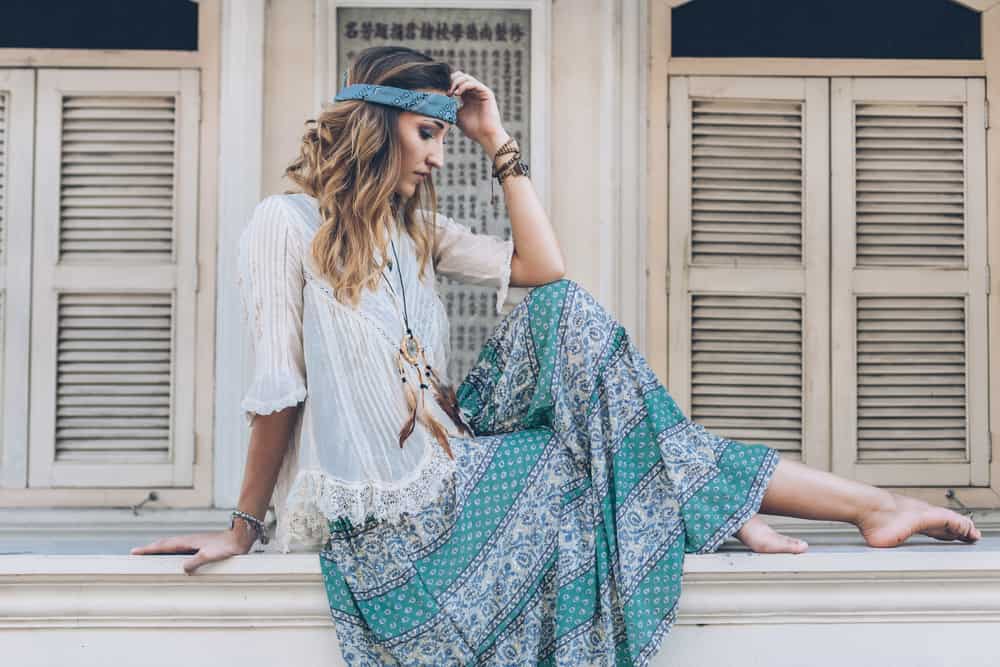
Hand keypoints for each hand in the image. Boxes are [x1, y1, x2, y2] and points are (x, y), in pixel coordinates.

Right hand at [130, 525, 256, 574]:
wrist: (240, 538)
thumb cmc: (227, 546)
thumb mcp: (210, 555)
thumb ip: (196, 562)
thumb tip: (182, 569)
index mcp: (187, 542)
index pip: (163, 546)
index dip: (148, 549)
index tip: (134, 552)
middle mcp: (188, 541)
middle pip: (164, 544)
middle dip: (150, 549)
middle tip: (136, 553)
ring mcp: (193, 542)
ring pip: (172, 546)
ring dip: (159, 549)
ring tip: (149, 554)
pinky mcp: (200, 545)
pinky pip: (180, 549)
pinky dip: (170, 551)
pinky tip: (173, 556)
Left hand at [448, 70, 505, 151]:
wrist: (485, 136)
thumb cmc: (472, 129)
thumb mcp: (456, 116)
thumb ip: (449, 107)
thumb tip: (438, 102)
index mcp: (467, 96)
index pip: (456, 82)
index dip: (448, 84)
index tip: (441, 93)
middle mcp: (474, 92)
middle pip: (461, 76)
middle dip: (451, 81)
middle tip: (446, 92)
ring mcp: (480, 91)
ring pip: (466, 78)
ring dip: (456, 83)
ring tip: (451, 93)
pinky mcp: (486, 92)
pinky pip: (473, 83)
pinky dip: (463, 86)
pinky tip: (457, 94)